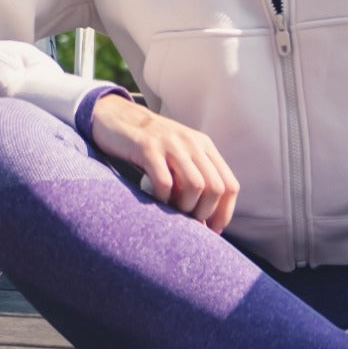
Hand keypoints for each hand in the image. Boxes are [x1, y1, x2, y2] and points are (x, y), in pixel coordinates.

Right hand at [87, 92, 239, 231]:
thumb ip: (194, 179)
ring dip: (186, 207)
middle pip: (215, 188)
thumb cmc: (150, 146)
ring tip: (173, 210)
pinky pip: (164, 183)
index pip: (230, 185)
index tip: (212, 230)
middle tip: (189, 222)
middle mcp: (192, 143)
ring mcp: (170, 144)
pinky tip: (155, 199)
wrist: (117, 118)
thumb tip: (204, 222)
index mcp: (204, 146)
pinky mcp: (147, 148)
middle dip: (205, 212)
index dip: (224, 213)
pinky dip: (163, 199)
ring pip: (195, 186)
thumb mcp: (179, 155)